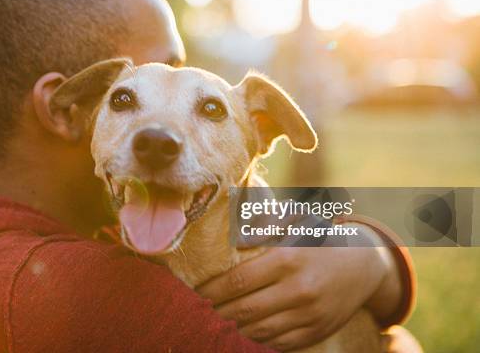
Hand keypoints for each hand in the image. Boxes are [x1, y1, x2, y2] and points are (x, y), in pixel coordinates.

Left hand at [196, 225, 401, 350]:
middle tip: (204, 307)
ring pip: (259, 330)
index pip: (239, 280)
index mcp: (289, 259)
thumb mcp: (295, 221)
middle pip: (245, 309)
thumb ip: (264, 224)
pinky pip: (278, 343)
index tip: (198, 291)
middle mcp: (299, 289)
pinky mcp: (316, 332)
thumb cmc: (320, 238)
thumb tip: (235, 239)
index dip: (213, 289)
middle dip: (218, 310)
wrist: (364, 265)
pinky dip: (257, 338)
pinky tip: (247, 328)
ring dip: (235, 325)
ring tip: (222, 317)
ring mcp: (309, 314)